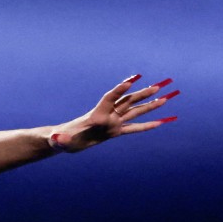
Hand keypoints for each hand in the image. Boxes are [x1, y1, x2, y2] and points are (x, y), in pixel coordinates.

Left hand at [49, 75, 178, 152]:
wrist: (65, 141)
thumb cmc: (60, 140)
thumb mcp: (59, 141)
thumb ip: (59, 139)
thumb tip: (55, 139)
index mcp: (95, 115)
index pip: (109, 99)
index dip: (119, 90)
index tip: (132, 80)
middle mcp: (107, 116)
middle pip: (128, 101)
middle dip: (143, 93)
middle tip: (160, 85)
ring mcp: (113, 123)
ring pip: (135, 111)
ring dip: (150, 105)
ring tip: (167, 97)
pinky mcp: (115, 132)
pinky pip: (135, 128)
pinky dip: (148, 125)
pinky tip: (162, 122)